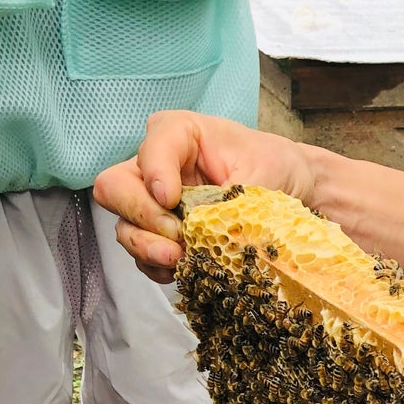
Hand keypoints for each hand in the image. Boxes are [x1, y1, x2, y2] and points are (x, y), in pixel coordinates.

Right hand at [93, 111, 324, 281]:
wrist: (289, 186)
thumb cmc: (273, 165)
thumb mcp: (263, 172)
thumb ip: (231, 198)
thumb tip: (205, 232)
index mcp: (178, 134)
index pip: (149, 149)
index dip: (154, 175)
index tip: (172, 199)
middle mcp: (155, 164)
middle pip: (115, 188)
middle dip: (142, 217)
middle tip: (176, 237)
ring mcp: (152, 199)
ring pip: (124, 224)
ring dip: (146, 247)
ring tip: (179, 259)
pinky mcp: (160, 231)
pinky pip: (141, 252)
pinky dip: (156, 265)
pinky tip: (182, 269)